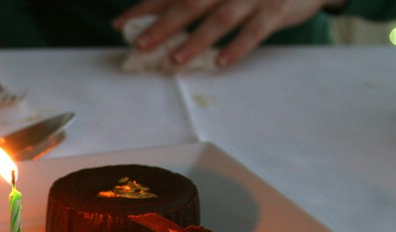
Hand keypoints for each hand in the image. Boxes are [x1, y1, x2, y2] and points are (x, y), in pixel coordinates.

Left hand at [114, 0, 347, 67]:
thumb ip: (197, 1)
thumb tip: (160, 23)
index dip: (145, 7)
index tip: (120, 25)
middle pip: (191, 2)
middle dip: (163, 24)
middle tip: (141, 44)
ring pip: (220, 18)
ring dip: (196, 40)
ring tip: (175, 60)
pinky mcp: (275, 9)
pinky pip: (254, 31)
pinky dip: (237, 47)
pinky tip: (221, 63)